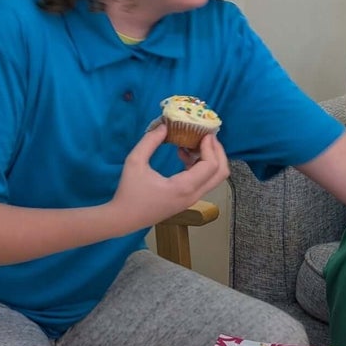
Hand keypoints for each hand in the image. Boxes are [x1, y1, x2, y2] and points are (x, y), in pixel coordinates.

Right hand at [110, 123, 230, 232]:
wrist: (124, 219)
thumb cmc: (129, 192)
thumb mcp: (134, 162)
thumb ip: (150, 141)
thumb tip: (164, 126)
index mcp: (184, 187)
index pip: (210, 165)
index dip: (211, 146)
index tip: (203, 132)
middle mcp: (193, 195)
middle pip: (221, 173)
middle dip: (218, 152)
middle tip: (206, 135)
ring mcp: (192, 199)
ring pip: (214, 178)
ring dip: (209, 158)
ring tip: (192, 142)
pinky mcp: (188, 200)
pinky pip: (203, 181)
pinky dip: (200, 166)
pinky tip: (183, 154)